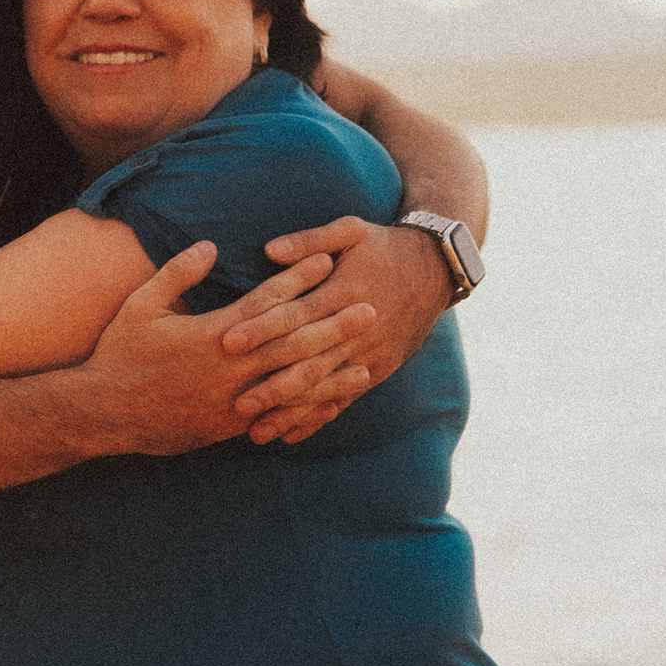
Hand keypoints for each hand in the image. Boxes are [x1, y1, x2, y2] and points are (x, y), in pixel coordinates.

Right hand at [74, 242, 361, 457]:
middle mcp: (229, 368)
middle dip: (332, 325)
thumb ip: (176, 273)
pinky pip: (276, 416)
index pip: (265, 301)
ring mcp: (232, 400)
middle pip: (291, 343)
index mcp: (211, 334)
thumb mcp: (140, 306)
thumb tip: (210, 246)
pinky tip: (331, 406)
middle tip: (369, 307)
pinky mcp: (230, 424)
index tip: (327, 260)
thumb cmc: (118, 353)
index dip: (298, 279)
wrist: (104, 413)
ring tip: (366, 363)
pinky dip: (306, 411)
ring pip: (292, 385)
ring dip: (331, 373)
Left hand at [235, 217, 448, 441]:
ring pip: (325, 388)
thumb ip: (310, 240)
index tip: (227, 341)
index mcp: (343, 292)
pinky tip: (291, 435)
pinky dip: (318, 418)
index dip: (262, 328)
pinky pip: (345, 398)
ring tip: (256, 433)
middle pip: (309, 359)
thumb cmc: (384, 245)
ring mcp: (370, 353)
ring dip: (291, 412)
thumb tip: (269, 251)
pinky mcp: (380, 369)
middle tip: (237, 403)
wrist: (437, 267)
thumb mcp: (351, 230)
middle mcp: (356, 328)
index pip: (296, 313)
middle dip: (272, 383)